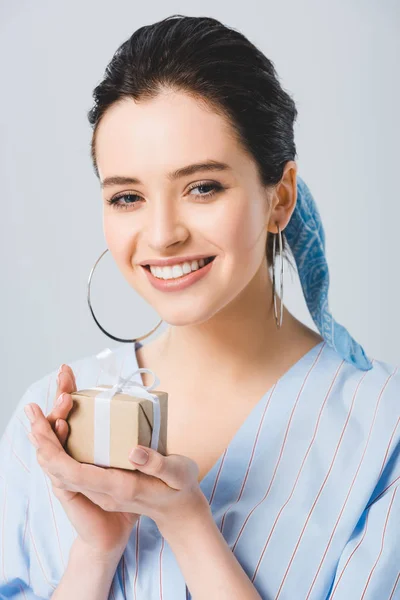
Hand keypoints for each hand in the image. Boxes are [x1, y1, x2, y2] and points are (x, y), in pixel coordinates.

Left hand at [25, 365, 209, 555]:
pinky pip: (73, 468)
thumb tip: (133, 449)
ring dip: (48, 443)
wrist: (179, 513)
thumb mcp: (178, 475)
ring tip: (37, 416)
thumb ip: (157, 464)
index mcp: (120, 487)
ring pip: (64, 469)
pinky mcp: (103, 483)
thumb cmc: (180, 490)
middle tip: (32, 412)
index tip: (44, 428)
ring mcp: (102, 489)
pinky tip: (60, 429)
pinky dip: (61, 448)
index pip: (77, 473)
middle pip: (62, 470)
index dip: (57, 452)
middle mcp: (104, 490)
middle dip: (44, 441)